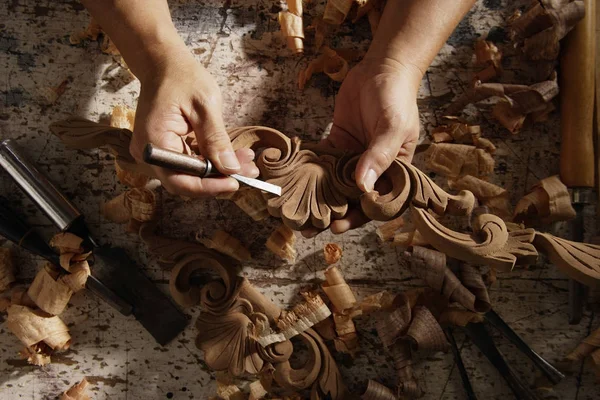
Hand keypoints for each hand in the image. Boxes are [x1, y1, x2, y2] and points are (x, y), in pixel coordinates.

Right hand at [129, 48, 257, 196]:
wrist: (163, 63)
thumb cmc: (181, 77)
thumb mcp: (205, 105)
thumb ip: (216, 139)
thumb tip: (231, 168)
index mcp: (154, 142)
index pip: (180, 180)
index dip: (209, 187)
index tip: (235, 183)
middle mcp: (150, 153)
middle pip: (185, 181)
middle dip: (218, 179)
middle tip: (248, 171)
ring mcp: (156, 152)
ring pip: (190, 174)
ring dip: (218, 171)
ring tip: (245, 160)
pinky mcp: (166, 149)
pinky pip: (189, 163)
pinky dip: (210, 161)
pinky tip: (232, 155)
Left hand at [304, 57, 420, 236]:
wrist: (382, 68)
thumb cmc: (396, 98)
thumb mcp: (393, 128)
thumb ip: (378, 156)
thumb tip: (363, 187)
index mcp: (393, 172)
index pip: (376, 203)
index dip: (358, 217)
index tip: (338, 225)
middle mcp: (372, 169)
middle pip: (351, 199)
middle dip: (332, 214)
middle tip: (310, 226)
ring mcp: (353, 157)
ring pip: (334, 184)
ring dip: (317, 198)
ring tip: (296, 211)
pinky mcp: (337, 144)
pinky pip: (322, 163)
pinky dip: (308, 172)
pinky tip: (292, 182)